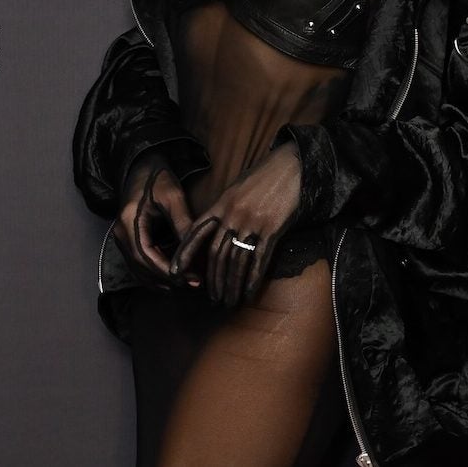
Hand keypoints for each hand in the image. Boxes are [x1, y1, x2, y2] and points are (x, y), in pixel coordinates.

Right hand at [113, 150, 200, 286]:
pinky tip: (173, 276)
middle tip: (193, 284)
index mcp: (129, 222)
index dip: (168, 272)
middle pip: (141, 269)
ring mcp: (121, 239)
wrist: (142, 167)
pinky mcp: (126, 241)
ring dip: (161, 281)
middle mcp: (121, 234)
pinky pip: (138, 265)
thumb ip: (182, 222)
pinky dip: (154, 274)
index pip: (146, 257)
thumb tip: (195, 250)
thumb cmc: (158, 178)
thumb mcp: (173, 196)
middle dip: (167, 280)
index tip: (190, 279)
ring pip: (138, 271)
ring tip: (186, 283)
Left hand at [171, 143, 301, 306]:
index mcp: (221, 203)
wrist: (292, 165)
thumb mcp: (237, 187)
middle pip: (217, 253)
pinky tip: (249, 293)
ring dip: (231, 285)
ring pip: (236, 261)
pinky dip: (252, 280)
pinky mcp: (271, 229)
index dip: (185, 253)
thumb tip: (216, 230)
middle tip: (213, 298)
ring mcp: (251, 222)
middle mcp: (232, 214)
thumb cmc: (265, 176)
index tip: (175, 272)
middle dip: (213, 280)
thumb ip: (224, 208)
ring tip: (229, 301)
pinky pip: (258, 260)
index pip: (196, 232)